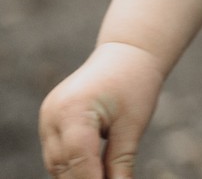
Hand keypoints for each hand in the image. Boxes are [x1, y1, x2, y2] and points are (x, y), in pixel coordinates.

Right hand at [39, 42, 164, 178]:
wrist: (127, 54)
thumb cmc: (135, 84)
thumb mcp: (133, 125)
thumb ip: (121, 161)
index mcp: (74, 111)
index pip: (78, 161)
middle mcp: (52, 116)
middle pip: (62, 165)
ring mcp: (47, 118)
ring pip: (56, 163)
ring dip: (75, 177)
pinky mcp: (50, 121)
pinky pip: (57, 153)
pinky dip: (71, 166)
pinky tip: (90, 174)